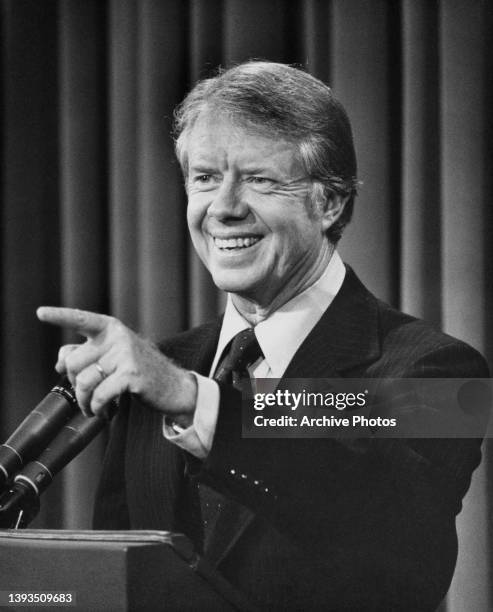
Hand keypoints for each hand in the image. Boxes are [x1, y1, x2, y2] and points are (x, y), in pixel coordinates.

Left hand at [36, 307, 196, 421]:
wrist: (173, 386)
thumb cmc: (138, 371)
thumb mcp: (113, 356)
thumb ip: (87, 353)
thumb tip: (60, 363)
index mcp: (111, 328)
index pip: (81, 320)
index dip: (59, 316)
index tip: (40, 313)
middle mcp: (117, 337)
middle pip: (74, 362)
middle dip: (75, 385)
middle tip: (87, 396)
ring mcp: (126, 354)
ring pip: (85, 381)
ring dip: (85, 402)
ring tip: (93, 408)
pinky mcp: (132, 374)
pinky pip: (100, 395)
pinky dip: (98, 409)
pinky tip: (105, 412)